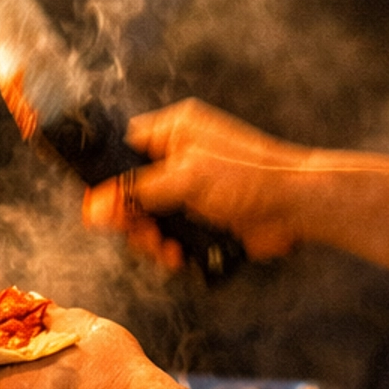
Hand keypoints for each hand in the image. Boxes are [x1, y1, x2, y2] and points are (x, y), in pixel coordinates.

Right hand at [83, 99, 305, 264]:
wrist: (295, 208)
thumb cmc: (250, 178)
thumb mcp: (186, 179)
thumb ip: (137, 193)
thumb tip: (94, 208)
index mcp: (174, 131)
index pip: (123, 150)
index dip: (109, 180)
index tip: (102, 208)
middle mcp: (179, 156)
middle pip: (131, 190)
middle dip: (133, 219)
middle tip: (141, 235)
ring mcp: (191, 188)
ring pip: (150, 217)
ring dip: (152, 239)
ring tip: (165, 250)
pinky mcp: (202, 216)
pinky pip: (172, 234)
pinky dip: (172, 249)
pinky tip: (180, 256)